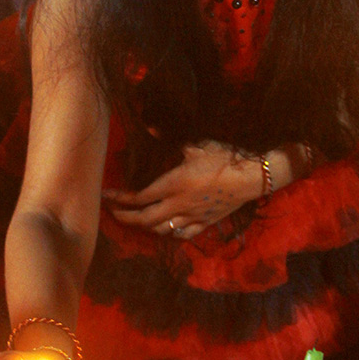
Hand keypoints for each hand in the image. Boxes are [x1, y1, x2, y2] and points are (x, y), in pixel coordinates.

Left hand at [103, 141, 262, 239]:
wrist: (252, 177)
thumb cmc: (224, 157)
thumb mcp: (196, 143)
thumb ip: (170, 137)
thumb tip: (149, 125)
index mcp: (173, 185)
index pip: (139, 197)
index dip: (120, 199)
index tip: (106, 195)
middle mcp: (178, 205)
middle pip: (144, 219)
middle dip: (125, 217)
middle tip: (112, 213)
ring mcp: (192, 217)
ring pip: (161, 229)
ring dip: (144, 226)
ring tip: (135, 220)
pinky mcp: (206, 223)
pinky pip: (182, 234)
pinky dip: (169, 233)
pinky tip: (165, 229)